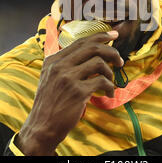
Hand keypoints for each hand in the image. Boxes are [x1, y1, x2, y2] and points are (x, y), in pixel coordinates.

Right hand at [15, 30, 122, 154]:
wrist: (41, 127)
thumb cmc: (50, 104)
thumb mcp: (50, 78)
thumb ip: (65, 65)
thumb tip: (91, 54)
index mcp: (53, 60)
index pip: (80, 41)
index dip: (99, 37)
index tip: (113, 35)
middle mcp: (59, 66)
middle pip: (92, 48)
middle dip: (111, 51)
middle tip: (120, 61)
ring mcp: (68, 78)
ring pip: (99, 63)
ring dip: (110, 73)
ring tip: (110, 83)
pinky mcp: (77, 92)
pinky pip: (102, 82)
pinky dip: (109, 87)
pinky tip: (108, 94)